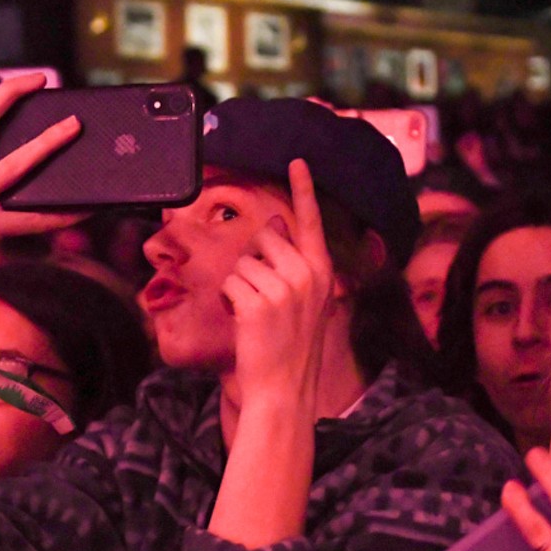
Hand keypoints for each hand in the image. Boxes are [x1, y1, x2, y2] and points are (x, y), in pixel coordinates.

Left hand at [220, 159, 336, 409]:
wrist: (284, 388)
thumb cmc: (291, 346)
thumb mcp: (306, 302)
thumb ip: (295, 264)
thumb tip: (276, 225)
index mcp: (322, 272)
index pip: (310, 222)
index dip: (303, 190)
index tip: (296, 161)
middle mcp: (307, 275)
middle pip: (265, 237)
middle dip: (254, 261)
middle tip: (264, 299)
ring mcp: (283, 288)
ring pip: (243, 261)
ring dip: (239, 284)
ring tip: (255, 315)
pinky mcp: (257, 302)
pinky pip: (229, 282)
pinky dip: (229, 300)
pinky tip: (244, 322)